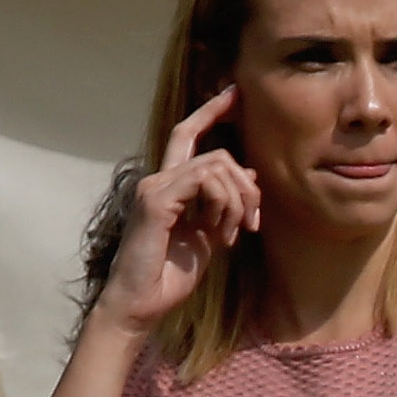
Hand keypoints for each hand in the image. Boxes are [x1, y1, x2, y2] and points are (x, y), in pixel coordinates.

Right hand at [91, 87, 260, 337]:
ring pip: (217, 166)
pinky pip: (206, 182)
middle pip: (217, 153)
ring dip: (239, 202)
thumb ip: (226, 202)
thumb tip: (249, 172)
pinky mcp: (156, 202)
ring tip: (234, 234)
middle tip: (253, 222)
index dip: (212, 110)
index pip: (190, 134)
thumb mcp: (210, 232)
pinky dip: (224, 206)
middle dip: (248, 185)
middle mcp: (159, 179)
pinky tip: (220, 234)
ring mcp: (155, 188)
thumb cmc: (172, 273)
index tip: (236, 91)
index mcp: (171, 185)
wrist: (143, 304)